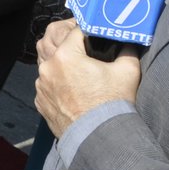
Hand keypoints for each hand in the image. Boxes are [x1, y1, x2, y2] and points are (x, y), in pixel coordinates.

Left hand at [33, 19, 140, 137]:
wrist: (102, 139)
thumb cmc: (114, 104)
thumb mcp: (128, 71)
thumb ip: (127, 50)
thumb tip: (128, 41)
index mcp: (66, 55)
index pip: (75, 32)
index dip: (87, 30)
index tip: (94, 33)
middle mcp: (48, 68)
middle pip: (56, 46)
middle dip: (70, 46)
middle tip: (84, 50)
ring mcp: (41, 86)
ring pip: (49, 67)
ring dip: (61, 66)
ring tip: (79, 73)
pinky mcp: (40, 102)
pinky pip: (47, 86)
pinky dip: (57, 85)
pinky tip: (72, 91)